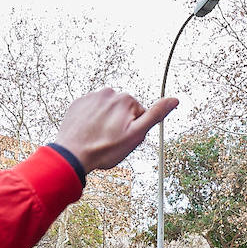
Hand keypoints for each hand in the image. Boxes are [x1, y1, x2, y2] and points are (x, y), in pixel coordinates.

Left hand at [53, 88, 177, 172]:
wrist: (73, 154)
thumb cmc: (104, 149)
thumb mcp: (136, 135)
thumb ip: (156, 115)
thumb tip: (173, 100)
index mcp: (126, 99)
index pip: (139, 114)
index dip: (134, 129)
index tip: (123, 138)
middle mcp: (109, 93)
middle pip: (123, 111)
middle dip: (120, 124)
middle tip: (111, 140)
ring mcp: (91, 97)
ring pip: (106, 111)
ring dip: (106, 122)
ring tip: (99, 137)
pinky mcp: (78, 103)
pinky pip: (91, 111)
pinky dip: (92, 120)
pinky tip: (89, 132)